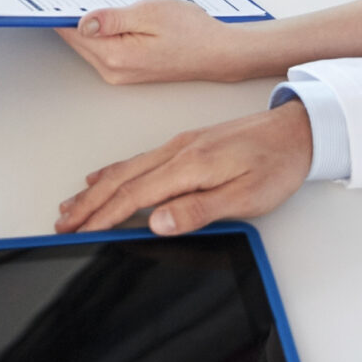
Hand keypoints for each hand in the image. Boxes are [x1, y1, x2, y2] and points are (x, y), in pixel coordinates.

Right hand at [54, 100, 312, 234]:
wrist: (298, 129)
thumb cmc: (277, 163)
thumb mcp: (246, 196)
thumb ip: (199, 210)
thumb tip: (158, 223)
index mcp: (190, 166)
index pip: (134, 196)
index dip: (103, 217)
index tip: (81, 232)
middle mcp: (178, 152)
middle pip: (120, 180)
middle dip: (87, 204)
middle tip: (62, 223)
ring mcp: (179, 146)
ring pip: (125, 169)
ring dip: (95, 189)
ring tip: (72, 206)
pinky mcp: (186, 145)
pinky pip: (138, 160)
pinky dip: (113, 172)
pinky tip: (104, 177)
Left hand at [59, 0, 249, 84]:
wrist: (218, 52)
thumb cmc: (192, 32)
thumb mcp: (150, 14)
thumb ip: (112, 18)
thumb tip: (81, 21)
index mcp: (116, 56)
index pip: (73, 33)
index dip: (59, 13)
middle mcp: (114, 70)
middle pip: (77, 40)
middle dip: (70, 16)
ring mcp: (120, 73)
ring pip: (89, 44)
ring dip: (86, 24)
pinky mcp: (128, 70)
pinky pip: (103, 48)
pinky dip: (100, 32)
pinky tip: (108, 17)